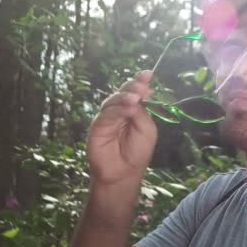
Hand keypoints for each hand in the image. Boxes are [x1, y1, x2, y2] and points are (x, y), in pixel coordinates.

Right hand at [86, 70, 156, 185]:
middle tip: (142, 85)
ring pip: (114, 100)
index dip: (140, 81)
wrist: (123, 173)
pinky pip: (106, 114)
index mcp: (135, 109)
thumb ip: (143, 113)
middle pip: (124, 92)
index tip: (148, 73)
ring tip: (135, 98)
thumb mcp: (147, 130)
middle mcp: (121, 110)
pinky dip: (117, 110)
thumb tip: (140, 94)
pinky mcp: (98, 125)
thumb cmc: (137, 152)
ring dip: (125, 97)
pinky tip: (128, 109)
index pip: (136, 91)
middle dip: (133, 86)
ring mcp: (108, 116)